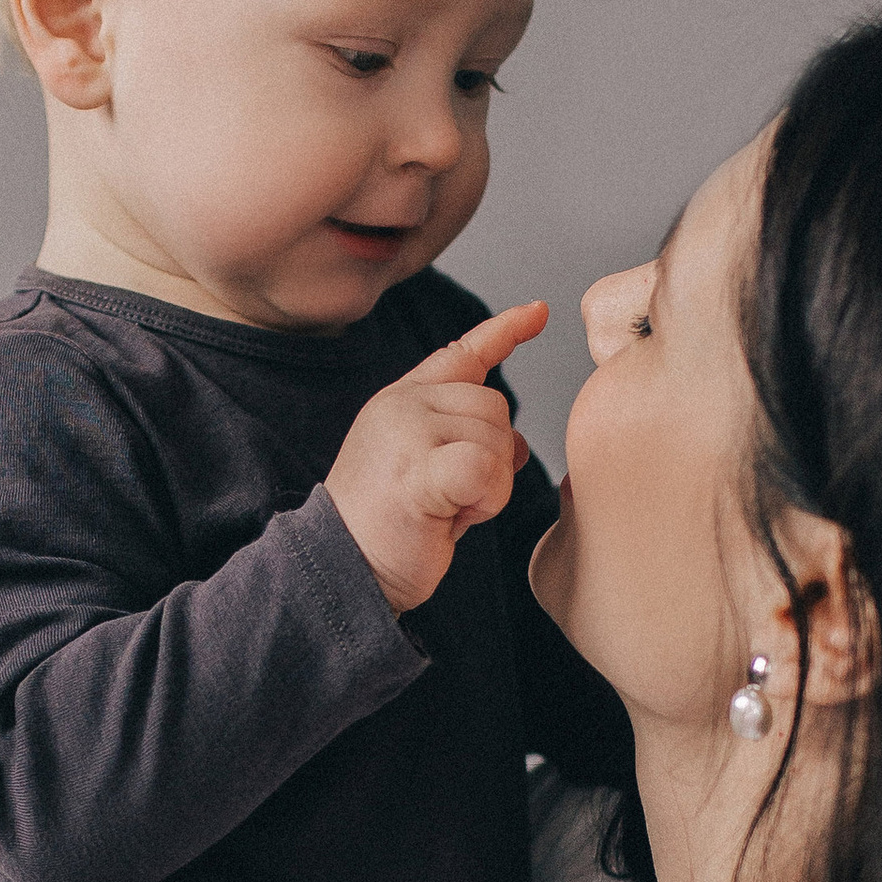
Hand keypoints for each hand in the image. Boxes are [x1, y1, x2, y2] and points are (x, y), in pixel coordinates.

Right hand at [325, 302, 544, 611]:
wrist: (342, 569)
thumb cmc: (386, 531)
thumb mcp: (428, 473)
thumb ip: (467, 445)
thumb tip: (518, 443)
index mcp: (402, 400)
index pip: (462, 353)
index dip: (505, 332)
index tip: (538, 312)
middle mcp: (402, 405)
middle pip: (495, 406)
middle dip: (493, 458)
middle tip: (453, 498)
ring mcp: (406, 432)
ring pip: (496, 439)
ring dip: (489, 487)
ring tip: (445, 510)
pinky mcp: (417, 469)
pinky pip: (485, 469)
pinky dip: (485, 499)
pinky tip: (453, 515)